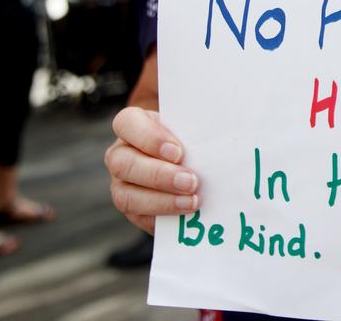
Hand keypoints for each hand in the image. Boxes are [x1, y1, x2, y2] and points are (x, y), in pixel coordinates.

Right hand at [105, 107, 199, 233]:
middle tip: (191, 181)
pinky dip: (164, 215)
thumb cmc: (189, 138)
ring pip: (125, 195)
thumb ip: (196, 131)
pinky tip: (186, 212)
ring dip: (162, 200)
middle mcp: (120, 154)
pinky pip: (139, 217)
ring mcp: (121, 184)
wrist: (189, 163)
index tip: (178, 151)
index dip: (149, 139)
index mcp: (132, 125)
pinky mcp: (131, 208)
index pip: (126, 124)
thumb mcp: (189, 128)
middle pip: (122, 164)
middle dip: (159, 175)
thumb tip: (219, 139)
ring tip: (192, 201)